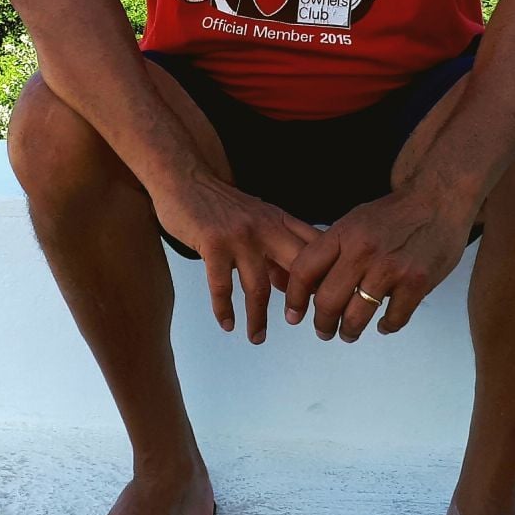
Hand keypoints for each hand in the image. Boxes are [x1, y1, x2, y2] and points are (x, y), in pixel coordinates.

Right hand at [154, 176, 320, 344]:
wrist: (184, 177)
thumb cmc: (219, 203)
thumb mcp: (256, 220)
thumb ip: (275, 249)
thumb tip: (290, 287)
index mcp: (280, 221)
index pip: (315, 250)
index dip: (327, 276)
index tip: (330, 303)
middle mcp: (266, 227)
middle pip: (298, 268)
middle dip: (303, 301)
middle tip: (302, 325)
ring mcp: (240, 236)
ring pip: (259, 287)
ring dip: (258, 318)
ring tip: (257, 337)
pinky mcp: (213, 244)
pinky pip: (222, 286)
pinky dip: (224, 309)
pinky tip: (227, 323)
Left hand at [282, 189, 474, 341]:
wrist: (437, 199)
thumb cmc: (394, 213)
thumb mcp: (355, 220)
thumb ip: (335, 249)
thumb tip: (311, 283)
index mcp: (343, 234)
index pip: (305, 271)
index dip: (295, 298)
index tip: (294, 315)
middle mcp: (363, 251)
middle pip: (327, 300)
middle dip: (322, 324)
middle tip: (324, 331)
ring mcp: (391, 268)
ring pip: (357, 316)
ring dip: (349, 331)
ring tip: (349, 333)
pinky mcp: (417, 282)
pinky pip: (393, 318)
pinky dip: (385, 327)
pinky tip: (383, 325)